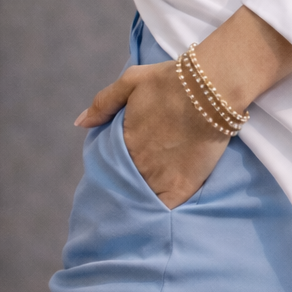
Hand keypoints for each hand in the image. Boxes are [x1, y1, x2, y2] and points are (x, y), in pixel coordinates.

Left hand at [76, 60, 228, 207]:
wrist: (211, 89)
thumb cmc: (171, 81)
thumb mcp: (132, 80)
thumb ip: (104, 102)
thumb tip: (81, 123)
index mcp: (123, 140)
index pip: (111, 162)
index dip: (117, 164)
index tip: (122, 165)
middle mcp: (136, 162)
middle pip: (126, 180)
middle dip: (127, 182)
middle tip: (136, 181)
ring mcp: (158, 177)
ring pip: (142, 196)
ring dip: (142, 197)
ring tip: (145, 199)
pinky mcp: (181, 187)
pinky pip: (164, 209)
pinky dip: (160, 210)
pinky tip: (159, 211)